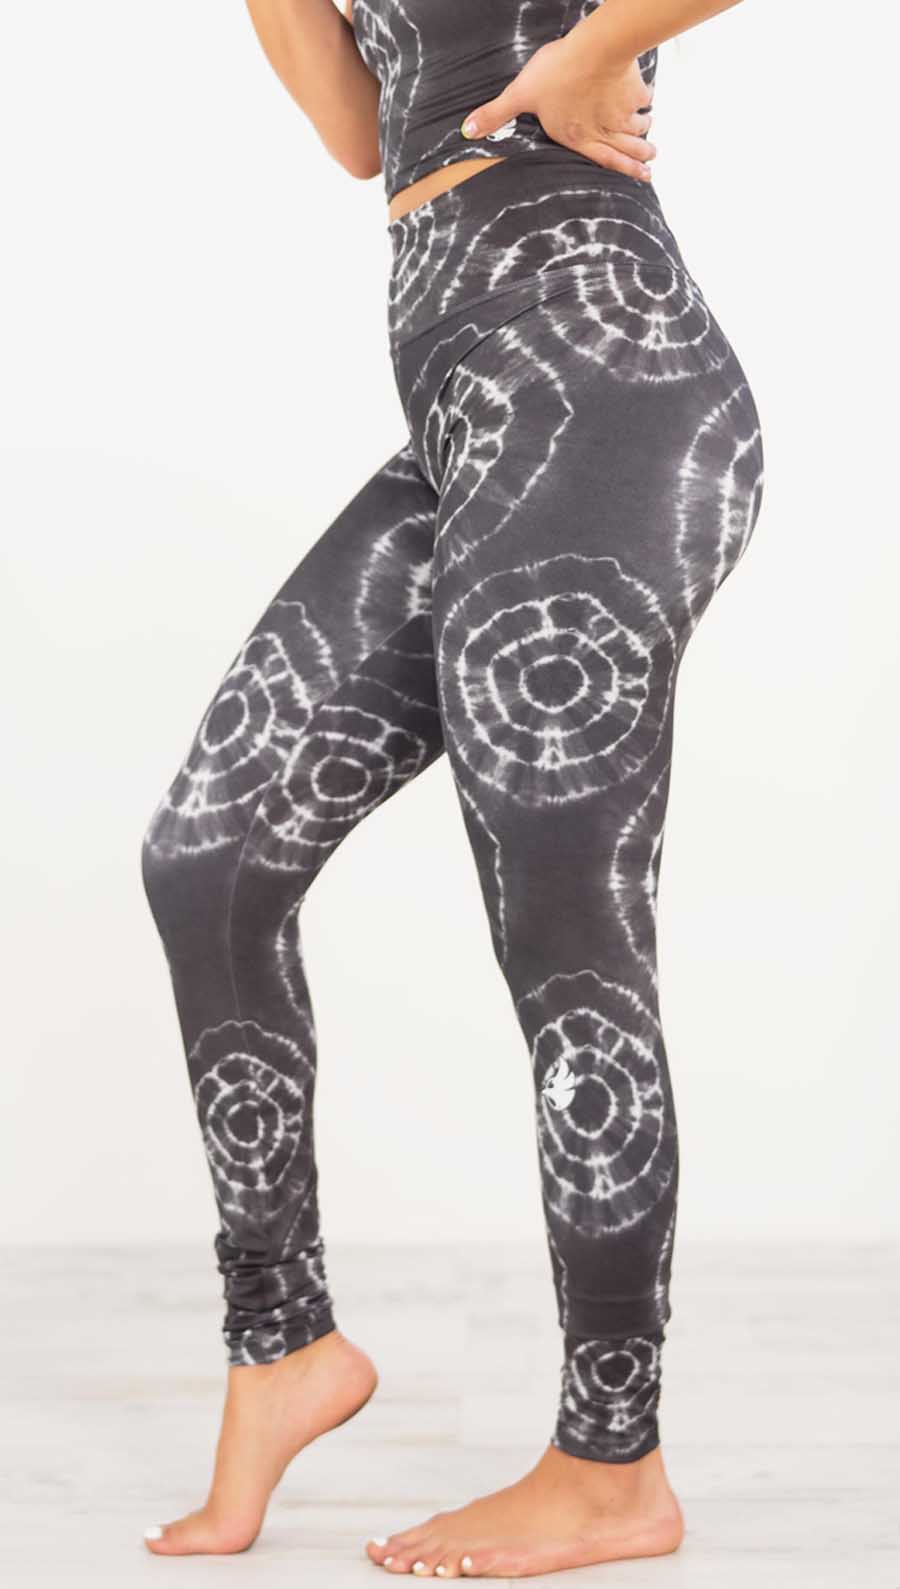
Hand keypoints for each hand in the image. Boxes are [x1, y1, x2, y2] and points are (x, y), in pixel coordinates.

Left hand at [461, 36, 655, 183]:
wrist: (594, 50)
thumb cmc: (556, 73)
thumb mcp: (520, 94)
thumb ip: (496, 114)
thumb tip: (466, 131)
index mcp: (579, 137)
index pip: (604, 161)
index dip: (623, 172)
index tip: (642, 178)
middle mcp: (604, 131)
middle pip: (629, 149)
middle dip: (642, 157)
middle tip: (651, 161)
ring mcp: (623, 112)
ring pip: (640, 127)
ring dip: (645, 132)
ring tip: (649, 136)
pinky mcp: (635, 90)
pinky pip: (645, 99)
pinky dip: (647, 101)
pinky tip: (646, 99)